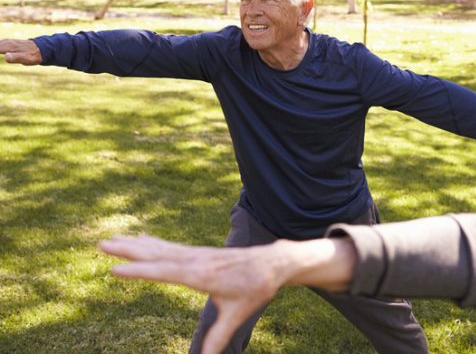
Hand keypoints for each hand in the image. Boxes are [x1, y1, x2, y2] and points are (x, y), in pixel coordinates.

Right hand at [0, 39, 41, 64]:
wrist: (41, 49)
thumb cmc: (33, 55)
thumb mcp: (26, 59)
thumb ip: (16, 58)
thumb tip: (6, 57)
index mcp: (8, 46)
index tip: (3, 56)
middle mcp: (6, 42)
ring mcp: (7, 42)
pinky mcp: (7, 43)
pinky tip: (0, 49)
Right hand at [99, 234, 354, 353]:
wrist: (273, 262)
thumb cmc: (256, 287)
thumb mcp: (237, 314)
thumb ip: (219, 337)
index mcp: (202, 275)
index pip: (165, 272)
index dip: (140, 271)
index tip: (115, 269)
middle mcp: (195, 261)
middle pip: (157, 255)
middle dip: (128, 251)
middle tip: (101, 244)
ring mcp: (196, 254)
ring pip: (160, 248)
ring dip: (134, 244)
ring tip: (110, 239)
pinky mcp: (199, 253)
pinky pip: (171, 247)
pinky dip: (152, 243)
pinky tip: (140, 238)